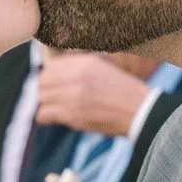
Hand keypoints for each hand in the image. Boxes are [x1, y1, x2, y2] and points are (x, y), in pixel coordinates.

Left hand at [34, 53, 153, 137]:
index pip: (50, 67)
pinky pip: (44, 114)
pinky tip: (56, 117)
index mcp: (83, 63)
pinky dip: (46, 117)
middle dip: (46, 90)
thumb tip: (54, 71)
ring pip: (42, 98)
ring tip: (58, 107)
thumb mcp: (102, 68)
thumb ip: (78, 68)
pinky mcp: (72, 114)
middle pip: (42, 82)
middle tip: (55, 98)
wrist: (139, 110)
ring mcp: (72, 96)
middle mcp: (75, 77)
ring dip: (47, 103)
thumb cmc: (124, 91)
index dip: (50, 77)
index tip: (55, 84)